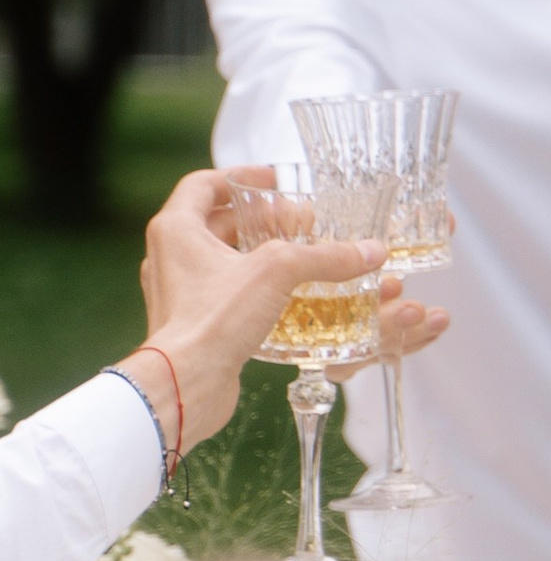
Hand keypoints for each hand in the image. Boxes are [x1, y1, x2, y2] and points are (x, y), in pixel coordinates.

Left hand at [129, 167, 411, 453]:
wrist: (185, 384)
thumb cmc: (212, 320)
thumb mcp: (277, 272)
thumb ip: (325, 256)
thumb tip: (370, 251)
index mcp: (176, 229)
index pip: (204, 184)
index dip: (240, 176)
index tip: (273, 180)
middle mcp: (171, 257)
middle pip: (217, 223)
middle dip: (260, 220)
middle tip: (299, 222)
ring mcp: (179, 292)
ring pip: (222, 260)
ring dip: (259, 255)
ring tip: (298, 256)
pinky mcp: (193, 323)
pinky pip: (225, 294)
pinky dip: (255, 288)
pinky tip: (287, 297)